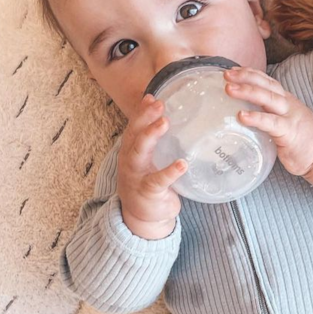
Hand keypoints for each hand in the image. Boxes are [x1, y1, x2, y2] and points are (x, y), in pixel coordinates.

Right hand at [117, 93, 186, 238]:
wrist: (143, 217)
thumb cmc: (150, 184)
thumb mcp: (151, 161)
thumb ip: (158, 144)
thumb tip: (175, 120)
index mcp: (131, 150)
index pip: (134, 126)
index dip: (142, 111)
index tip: (152, 96)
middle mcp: (130, 160)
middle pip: (134, 134)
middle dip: (145, 117)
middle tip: (159, 104)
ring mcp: (136, 176)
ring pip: (139, 152)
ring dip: (151, 136)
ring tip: (165, 123)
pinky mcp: (147, 192)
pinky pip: (157, 181)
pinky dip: (169, 172)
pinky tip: (182, 165)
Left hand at [223, 67, 312, 177]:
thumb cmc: (298, 137)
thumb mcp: (284, 118)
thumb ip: (268, 113)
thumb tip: (242, 111)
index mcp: (284, 99)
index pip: (266, 80)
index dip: (249, 73)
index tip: (231, 70)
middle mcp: (286, 103)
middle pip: (265, 84)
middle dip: (245, 77)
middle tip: (225, 75)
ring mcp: (289, 116)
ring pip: (268, 98)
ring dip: (248, 91)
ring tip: (229, 89)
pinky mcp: (289, 132)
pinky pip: (271, 123)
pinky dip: (256, 118)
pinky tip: (242, 116)